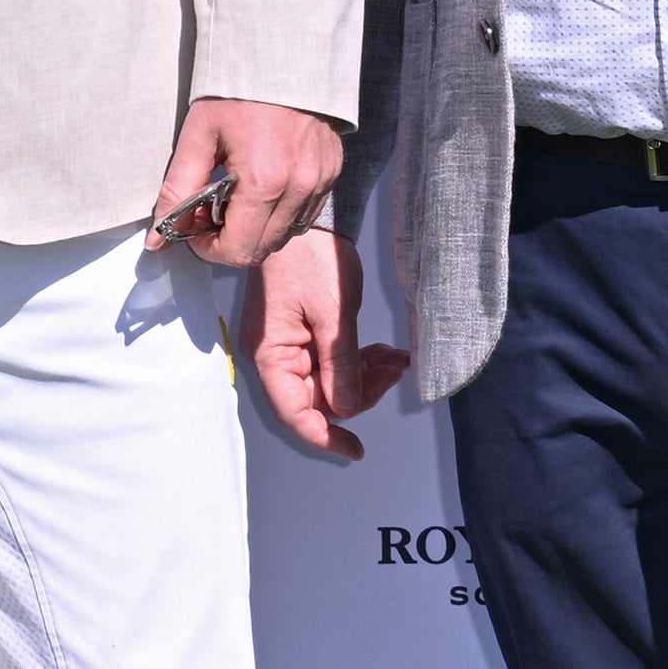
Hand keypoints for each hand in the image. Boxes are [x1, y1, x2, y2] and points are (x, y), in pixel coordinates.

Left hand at [150, 95, 340, 270]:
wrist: (284, 52)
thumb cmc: (236, 91)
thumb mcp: (198, 135)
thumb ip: (177, 190)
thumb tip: (158, 238)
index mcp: (264, 181)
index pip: (238, 249)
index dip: (209, 249)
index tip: (194, 230)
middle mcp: (299, 188)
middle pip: (262, 249)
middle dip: (230, 241)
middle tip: (211, 213)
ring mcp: (320, 182)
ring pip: (284, 236)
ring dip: (256, 230)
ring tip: (236, 198)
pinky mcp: (332, 173)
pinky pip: (305, 216)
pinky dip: (280, 214)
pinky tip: (262, 189)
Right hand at [240, 223, 413, 459]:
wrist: (310, 219)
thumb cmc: (312, 259)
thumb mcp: (334, 314)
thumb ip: (340, 366)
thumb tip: (345, 410)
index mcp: (272, 354)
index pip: (295, 412)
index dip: (325, 436)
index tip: (355, 450)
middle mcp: (275, 355)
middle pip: (316, 399)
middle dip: (358, 394)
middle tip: (394, 372)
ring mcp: (289, 344)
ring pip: (328, 382)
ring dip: (363, 377)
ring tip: (395, 358)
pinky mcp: (303, 334)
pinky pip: (330, 362)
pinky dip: (357, 361)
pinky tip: (384, 352)